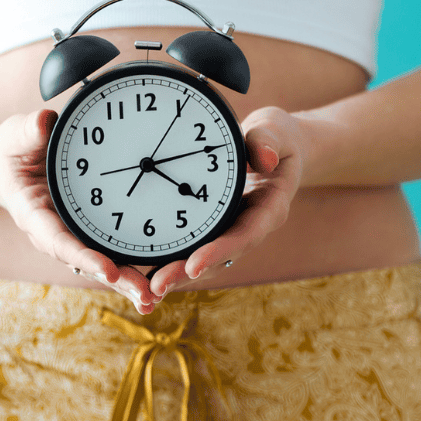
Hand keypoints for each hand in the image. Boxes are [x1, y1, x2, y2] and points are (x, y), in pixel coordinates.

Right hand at [0, 108, 160, 312]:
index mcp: (33, 213)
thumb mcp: (13, 136)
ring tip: (153, 298)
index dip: (82, 256)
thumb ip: (29, 131)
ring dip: (125, 280)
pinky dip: (127, 264)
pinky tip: (153, 279)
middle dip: (115, 279)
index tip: (107, 270)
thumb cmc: (8, 149)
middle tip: (145, 296)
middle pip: (85, 261)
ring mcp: (69, 232)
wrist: (0, 164)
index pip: (58, 240)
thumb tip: (44, 122)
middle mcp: (52, 231)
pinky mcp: (83, 228)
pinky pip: (106, 248)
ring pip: (99, 261)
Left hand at [147, 106, 304, 297]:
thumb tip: (267, 158)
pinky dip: (173, 259)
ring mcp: (231, 229)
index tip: (193, 266)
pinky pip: (194, 245)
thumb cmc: (273, 136)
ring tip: (147, 289)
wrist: (274, 144)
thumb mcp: (274, 131)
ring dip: (177, 274)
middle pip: (219, 257)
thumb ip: (268, 142)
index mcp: (269, 208)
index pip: (243, 235)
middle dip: (188, 273)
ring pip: (205, 259)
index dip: (219, 252)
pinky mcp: (215, 226)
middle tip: (156, 287)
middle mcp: (250, 226)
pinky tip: (145, 273)